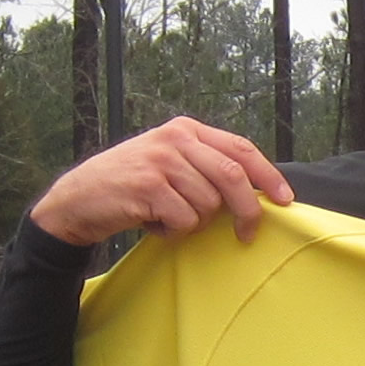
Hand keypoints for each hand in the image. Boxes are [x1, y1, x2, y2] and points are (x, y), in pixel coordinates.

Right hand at [29, 117, 293, 246]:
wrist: (79, 198)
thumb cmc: (134, 187)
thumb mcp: (171, 164)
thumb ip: (207, 168)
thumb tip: (259, 193)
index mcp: (186, 129)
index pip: (240, 148)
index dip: (268, 175)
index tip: (285, 200)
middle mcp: (175, 138)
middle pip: (233, 177)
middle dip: (247, 212)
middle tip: (246, 235)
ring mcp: (161, 159)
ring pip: (208, 204)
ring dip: (193, 223)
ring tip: (166, 215)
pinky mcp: (148, 185)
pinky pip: (185, 220)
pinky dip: (174, 231)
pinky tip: (152, 222)